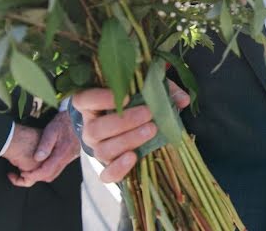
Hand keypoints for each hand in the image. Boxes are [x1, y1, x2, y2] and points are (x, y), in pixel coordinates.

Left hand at [8, 111, 80, 186]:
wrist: (79, 118)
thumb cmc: (64, 122)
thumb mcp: (52, 129)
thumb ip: (45, 144)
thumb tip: (37, 158)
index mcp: (62, 153)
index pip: (46, 172)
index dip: (33, 175)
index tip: (22, 173)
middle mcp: (67, 158)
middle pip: (50, 176)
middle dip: (36, 177)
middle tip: (24, 172)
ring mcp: (70, 158)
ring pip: (54, 173)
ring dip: (42, 173)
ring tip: (31, 168)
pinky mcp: (70, 156)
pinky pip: (58, 167)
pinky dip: (48, 168)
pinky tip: (42, 161)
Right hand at [73, 81, 189, 182]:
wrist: (134, 126)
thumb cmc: (138, 103)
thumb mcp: (149, 92)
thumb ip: (164, 91)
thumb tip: (182, 100)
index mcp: (93, 105)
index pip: (84, 100)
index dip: (99, 98)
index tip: (125, 97)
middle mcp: (91, 128)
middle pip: (96, 129)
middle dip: (124, 121)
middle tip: (148, 113)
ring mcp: (98, 148)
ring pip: (103, 149)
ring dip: (128, 140)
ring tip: (151, 130)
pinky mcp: (109, 166)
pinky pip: (107, 174)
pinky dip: (118, 168)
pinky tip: (133, 157)